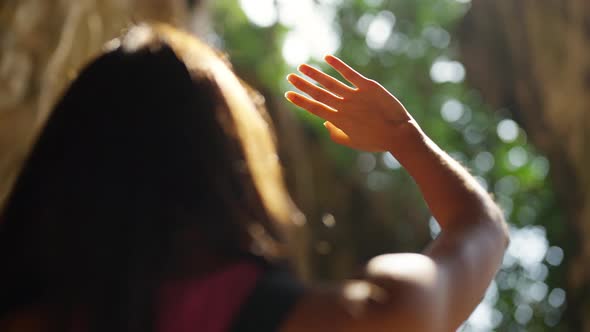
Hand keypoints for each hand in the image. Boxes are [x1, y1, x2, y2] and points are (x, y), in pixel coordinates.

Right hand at [285, 55, 417, 151]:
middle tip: (289, 77)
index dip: (300, 101)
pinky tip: (327, 58)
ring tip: (301, 67)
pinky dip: (338, 66)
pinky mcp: (368, 87)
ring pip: (330, 83)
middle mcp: (343, 107)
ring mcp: (355, 96)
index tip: (288, 94)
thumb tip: (325, 123)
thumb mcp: (352, 142)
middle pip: (318, 94)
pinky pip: (350, 74)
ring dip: (314, 74)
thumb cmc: (376, 140)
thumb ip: (335, 134)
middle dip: (302, 85)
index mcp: (339, 121)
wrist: (398, 134)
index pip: (314, 108)